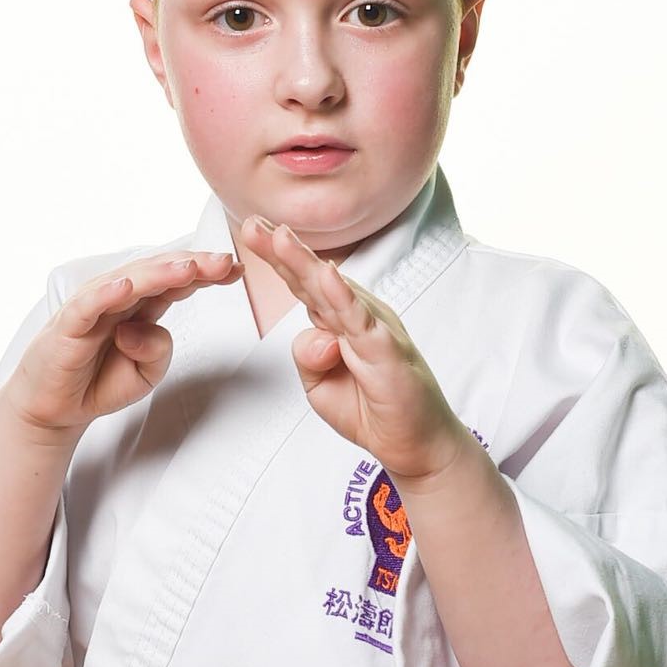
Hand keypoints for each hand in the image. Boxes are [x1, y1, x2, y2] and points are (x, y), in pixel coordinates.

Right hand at [4, 250, 243, 433]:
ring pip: (129, 282)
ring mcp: (93, 308)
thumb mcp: (146, 374)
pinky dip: (107, 293)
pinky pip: (89, 306)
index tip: (237, 270)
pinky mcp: (69, 326)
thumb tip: (142, 330)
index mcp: (142, 306)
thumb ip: (158, 351)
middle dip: (194, 266)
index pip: (177, 282)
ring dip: (160, 272)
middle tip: (224, 261)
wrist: (57, 409)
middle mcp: (119, 298)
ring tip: (189, 268)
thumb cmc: (100, 382)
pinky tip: (128, 285)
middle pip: (159, 274)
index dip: (206, 273)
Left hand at [241, 216, 469, 483]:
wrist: (415, 443)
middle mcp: (357, 316)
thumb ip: (307, 358)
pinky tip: (326, 273)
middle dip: (282, 249)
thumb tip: (314, 336)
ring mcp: (374, 329)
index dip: (277, 258)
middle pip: (313, 278)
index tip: (251, 231)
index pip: (302, 284)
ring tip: (280, 236)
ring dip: (305, 262)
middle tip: (252, 223)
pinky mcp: (387, 350)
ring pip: (333, 290)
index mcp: (338, 321)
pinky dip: (342, 296)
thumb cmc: (372, 409)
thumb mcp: (319, 387)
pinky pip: (360, 320)